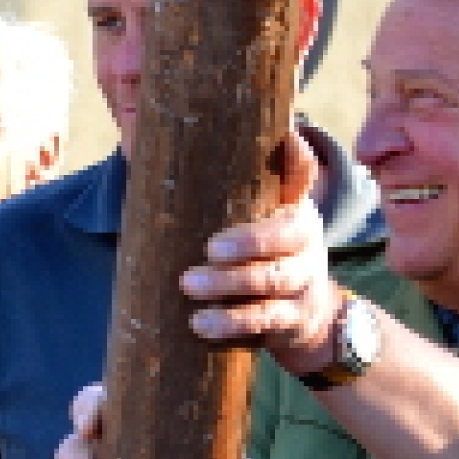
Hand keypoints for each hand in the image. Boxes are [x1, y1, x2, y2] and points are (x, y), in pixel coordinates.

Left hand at [181, 131, 343, 372]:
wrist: (309, 317)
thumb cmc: (265, 256)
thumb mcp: (260, 218)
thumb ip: (227, 189)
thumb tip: (148, 134)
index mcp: (294, 207)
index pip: (302, 174)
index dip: (294, 158)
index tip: (279, 141)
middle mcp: (307, 241)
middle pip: (286, 236)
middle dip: (248, 242)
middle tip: (208, 249)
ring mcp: (303, 281)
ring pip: (272, 281)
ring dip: (228, 285)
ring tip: (188, 285)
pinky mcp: (292, 319)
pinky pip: (263, 321)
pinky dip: (230, 323)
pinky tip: (199, 324)